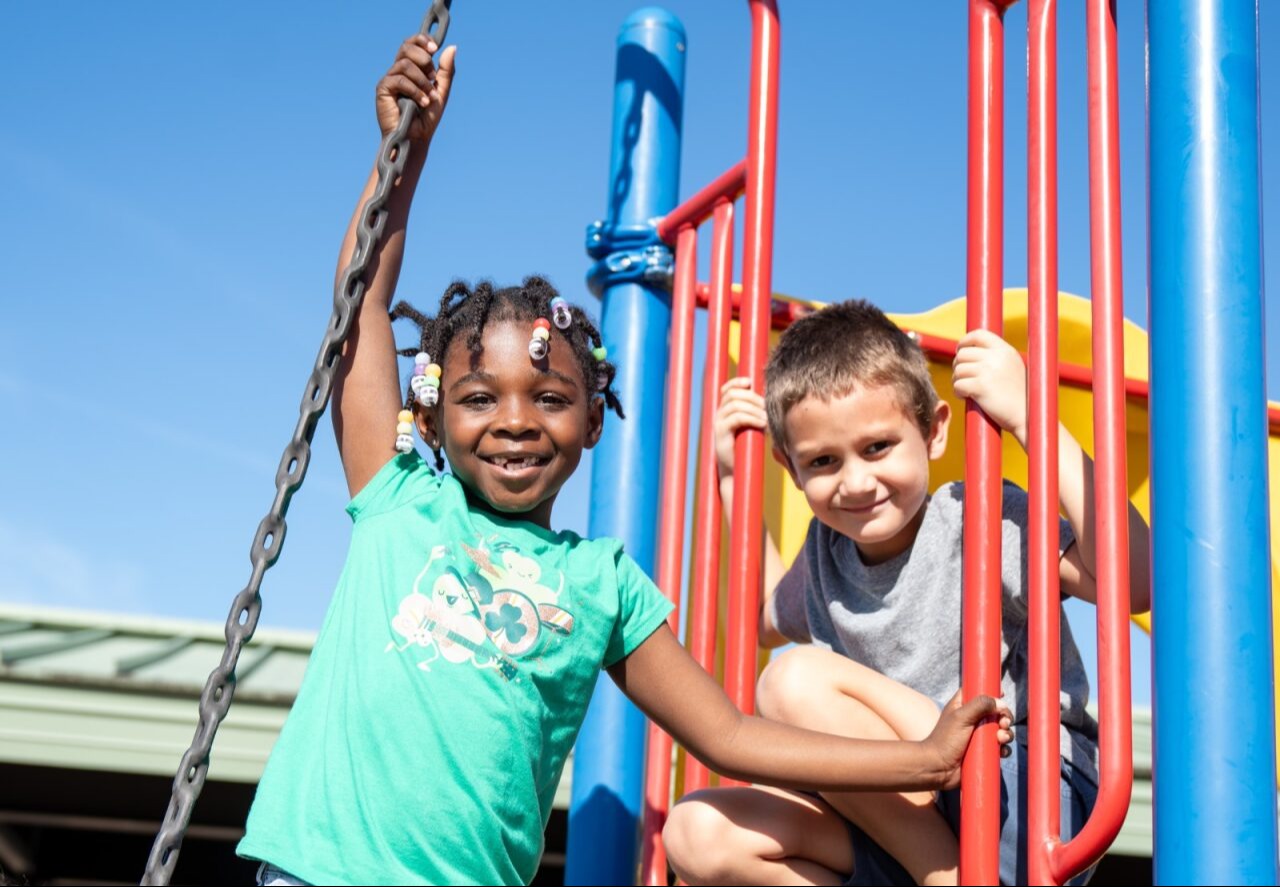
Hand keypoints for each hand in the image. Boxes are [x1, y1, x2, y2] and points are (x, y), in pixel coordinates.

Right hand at [375, 35, 456, 144]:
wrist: (416, 139)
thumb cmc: (426, 118)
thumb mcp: (441, 92)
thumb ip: (446, 71)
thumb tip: (451, 47)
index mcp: (411, 69)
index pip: (412, 44)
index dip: (421, 40)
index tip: (434, 48)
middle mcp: (398, 71)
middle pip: (406, 48)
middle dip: (423, 59)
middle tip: (433, 77)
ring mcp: (390, 79)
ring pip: (404, 64)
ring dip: (422, 80)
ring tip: (429, 97)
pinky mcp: (383, 89)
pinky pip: (398, 80)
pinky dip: (414, 90)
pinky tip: (422, 102)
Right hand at [714, 378, 766, 479]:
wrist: (737, 471)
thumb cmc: (748, 448)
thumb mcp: (753, 426)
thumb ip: (757, 412)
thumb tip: (772, 399)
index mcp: (725, 410)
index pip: (727, 388)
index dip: (737, 382)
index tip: (751, 383)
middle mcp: (719, 414)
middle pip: (733, 394)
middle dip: (753, 398)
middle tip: (768, 408)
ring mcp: (718, 423)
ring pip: (735, 404)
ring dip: (754, 409)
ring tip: (767, 419)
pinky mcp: (721, 433)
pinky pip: (736, 418)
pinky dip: (751, 418)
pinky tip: (762, 425)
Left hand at [921, 692, 1013, 789]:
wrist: (938, 768)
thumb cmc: (946, 740)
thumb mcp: (961, 717)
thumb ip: (980, 705)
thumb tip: (1001, 704)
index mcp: (962, 706)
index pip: (978, 692)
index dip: (990, 692)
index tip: (1002, 694)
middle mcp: (972, 719)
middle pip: (995, 712)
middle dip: (1004, 716)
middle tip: (1003, 723)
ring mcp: (978, 736)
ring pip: (1000, 730)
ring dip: (1006, 733)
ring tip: (1001, 738)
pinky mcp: (983, 751)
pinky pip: (1000, 747)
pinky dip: (1004, 748)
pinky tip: (1001, 751)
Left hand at [951, 329, 1027, 443]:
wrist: (1028, 416)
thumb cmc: (1018, 395)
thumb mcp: (1012, 367)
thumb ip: (995, 357)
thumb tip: (969, 350)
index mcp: (1005, 350)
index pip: (978, 334)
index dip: (964, 341)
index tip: (960, 351)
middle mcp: (996, 357)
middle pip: (962, 354)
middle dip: (958, 366)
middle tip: (964, 378)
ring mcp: (988, 371)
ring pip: (958, 370)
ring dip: (957, 381)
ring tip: (967, 390)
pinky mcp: (980, 387)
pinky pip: (957, 385)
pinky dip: (958, 393)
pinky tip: (967, 398)